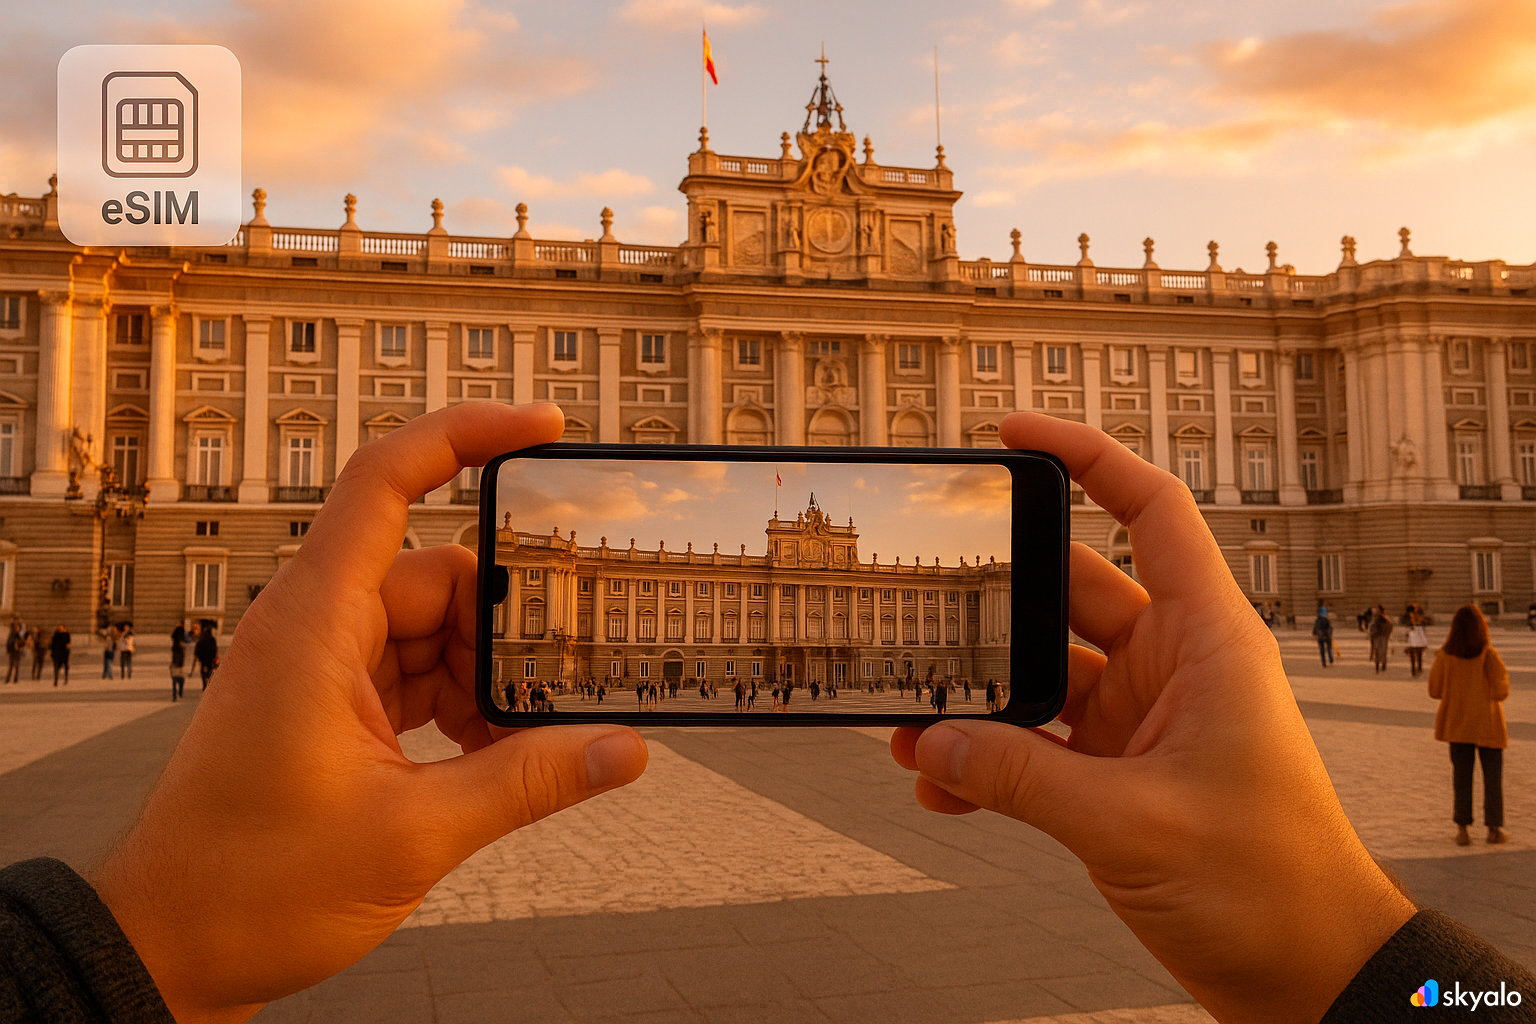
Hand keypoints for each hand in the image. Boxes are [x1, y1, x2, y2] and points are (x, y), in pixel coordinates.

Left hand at [92, 403, 648, 1022]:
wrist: (171, 947)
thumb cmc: (249, 887)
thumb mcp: (412, 832)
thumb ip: (527, 782)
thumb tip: (622, 749)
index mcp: (315, 624)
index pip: (387, 481)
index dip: (466, 435)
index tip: (542, 429)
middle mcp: (315, 627)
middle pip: (439, 573)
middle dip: (504, 627)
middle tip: (554, 681)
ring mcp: (321, 665)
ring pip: (433, 629)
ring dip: (483, 677)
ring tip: (520, 742)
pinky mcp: (329, 704)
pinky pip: (415, 671)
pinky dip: (459, 702)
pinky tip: (489, 753)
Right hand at [891, 412, 1412, 1023]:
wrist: (1306, 974)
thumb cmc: (1268, 884)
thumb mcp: (1132, 821)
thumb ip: (1019, 777)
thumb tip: (930, 742)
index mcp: (1205, 639)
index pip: (1151, 509)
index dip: (1086, 456)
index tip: (1012, 433)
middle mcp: (1171, 664)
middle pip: (1069, 592)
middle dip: (996, 602)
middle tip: (923, 599)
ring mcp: (1140, 719)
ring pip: (1041, 677)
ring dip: (981, 699)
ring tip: (916, 723)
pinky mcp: (1115, 774)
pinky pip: (1035, 746)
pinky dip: (989, 761)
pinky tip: (941, 785)